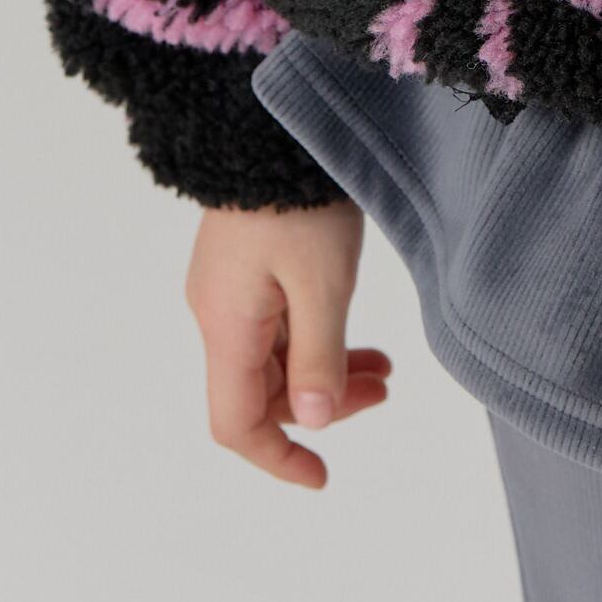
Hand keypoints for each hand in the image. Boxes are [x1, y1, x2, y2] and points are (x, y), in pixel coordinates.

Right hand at [185, 198, 391, 489]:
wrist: (268, 126)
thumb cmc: (297, 201)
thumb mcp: (321, 282)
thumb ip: (319, 356)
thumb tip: (315, 422)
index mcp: (226, 326)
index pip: (236, 423)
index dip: (277, 457)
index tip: (322, 475)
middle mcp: (217, 313)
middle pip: (261, 391)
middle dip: (320, 404)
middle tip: (383, 391)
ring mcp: (230, 288)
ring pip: (274, 357)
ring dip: (324, 370)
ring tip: (385, 369)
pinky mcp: (246, 264)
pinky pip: (277, 323)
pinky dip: (316, 337)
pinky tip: (356, 334)